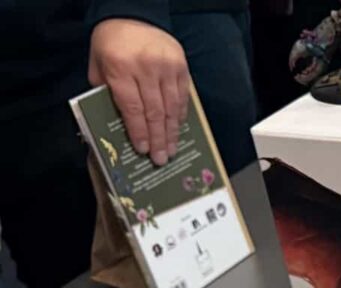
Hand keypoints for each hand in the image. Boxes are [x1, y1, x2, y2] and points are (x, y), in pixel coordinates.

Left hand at [88, 19, 190, 165]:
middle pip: (154, 112)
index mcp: (120, 67)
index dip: (139, 131)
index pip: (132, 108)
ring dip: (172, 132)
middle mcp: (146, 67)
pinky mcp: (181, 66)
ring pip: (171, 107)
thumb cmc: (111, 43)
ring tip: (171, 150)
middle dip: (158, 138)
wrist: (132, 15)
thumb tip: (118, 124)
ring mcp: (166, 67)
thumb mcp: (98, 65)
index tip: (143, 150)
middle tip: (161, 159)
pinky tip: (177, 129)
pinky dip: (180, 115)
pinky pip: (182, 97)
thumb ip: (106, 92)